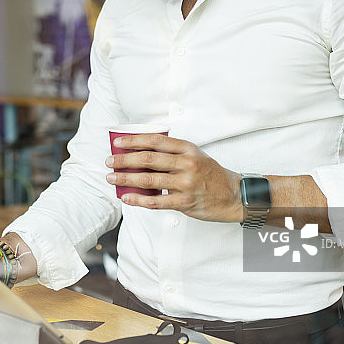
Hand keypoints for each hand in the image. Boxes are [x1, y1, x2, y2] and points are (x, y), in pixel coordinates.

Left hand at [105, 133, 242, 222]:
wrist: (234, 195)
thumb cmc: (210, 174)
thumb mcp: (195, 155)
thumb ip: (173, 152)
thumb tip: (141, 152)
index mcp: (188, 149)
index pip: (155, 140)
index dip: (133, 140)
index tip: (118, 143)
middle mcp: (186, 164)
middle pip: (148, 159)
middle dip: (124, 160)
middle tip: (109, 161)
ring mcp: (186, 184)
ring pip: (148, 180)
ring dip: (126, 179)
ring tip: (111, 178)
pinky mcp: (185, 203)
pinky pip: (156, 202)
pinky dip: (138, 200)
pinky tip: (126, 198)